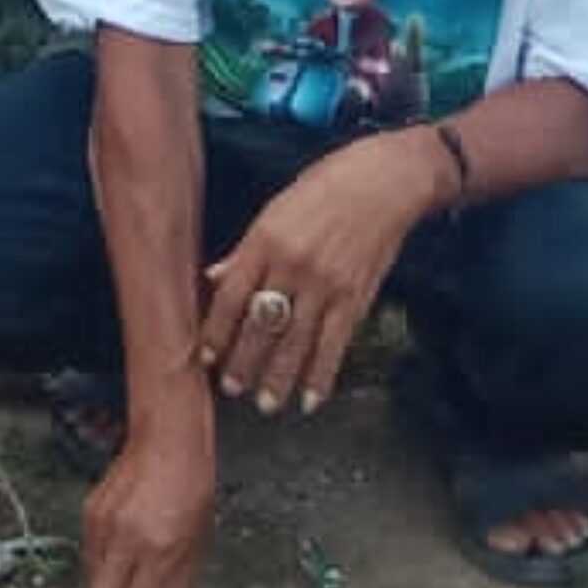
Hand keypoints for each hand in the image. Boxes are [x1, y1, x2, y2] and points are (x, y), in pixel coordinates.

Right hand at [79, 396, 215, 587]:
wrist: (167, 440)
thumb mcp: (200, 543)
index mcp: (157, 550)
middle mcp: (125, 540)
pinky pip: (90, 556)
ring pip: (92, 581)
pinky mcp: (90, 512)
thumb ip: (185, 587)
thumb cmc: (193, 487)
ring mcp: (102, 524)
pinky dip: (101, 573)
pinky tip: (118, 573)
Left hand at [197, 133, 442, 413]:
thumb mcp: (274, 209)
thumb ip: (245, 250)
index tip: (205, 356)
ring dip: (278, 378)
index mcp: (265, 239)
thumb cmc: (323, 188)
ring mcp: (327, 285)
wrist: (383, 183)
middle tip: (230, 389)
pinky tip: (310, 400)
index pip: (232, 295)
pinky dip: (321, 375)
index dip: (216, 329)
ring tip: (264, 404)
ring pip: (296, 342)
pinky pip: (335, 345)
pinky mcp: (357, 298)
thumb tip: (213, 277)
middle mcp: (293, 265)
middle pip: (262, 324)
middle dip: (243, 361)